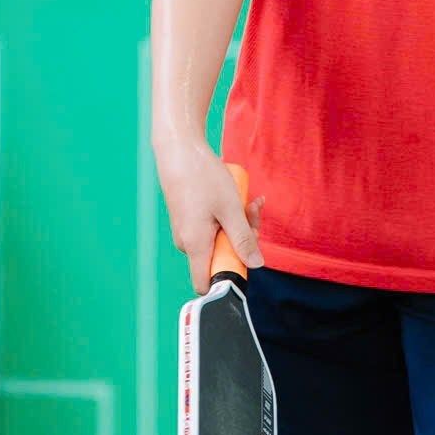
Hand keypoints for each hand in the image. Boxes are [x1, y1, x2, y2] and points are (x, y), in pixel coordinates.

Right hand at [156, 139, 261, 293]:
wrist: (178, 150)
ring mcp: (186, 231)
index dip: (227, 279)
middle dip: (242, 240)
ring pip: (219, 240)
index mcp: (195, 245)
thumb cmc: (202, 177)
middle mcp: (187, 243)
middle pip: (220, 258)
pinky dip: (227, 216)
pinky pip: (212, 228)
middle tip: (253, 213)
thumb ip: (243, 238)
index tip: (245, 259)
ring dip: (238, 225)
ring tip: (248, 200)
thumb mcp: (230, 208)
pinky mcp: (188, 219)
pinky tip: (236, 197)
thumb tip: (256, 264)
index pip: (205, 284)